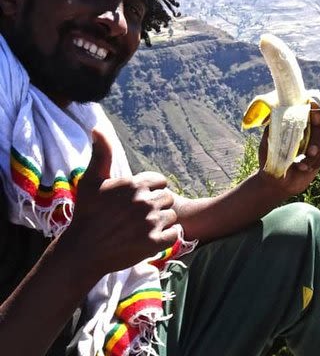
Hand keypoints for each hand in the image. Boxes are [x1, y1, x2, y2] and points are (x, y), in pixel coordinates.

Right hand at [57, 130, 178, 276]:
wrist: (83, 252)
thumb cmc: (86, 214)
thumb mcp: (91, 181)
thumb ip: (102, 154)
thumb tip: (98, 128)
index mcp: (134, 185)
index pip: (160, 182)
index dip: (150, 190)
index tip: (136, 200)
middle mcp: (145, 202)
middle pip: (167, 198)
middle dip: (156, 206)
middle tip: (137, 217)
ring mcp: (151, 223)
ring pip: (171, 216)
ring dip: (161, 222)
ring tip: (141, 228)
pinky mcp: (155, 243)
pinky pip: (175, 234)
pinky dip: (167, 237)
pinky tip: (150, 239)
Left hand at [258, 103, 319, 196]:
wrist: (275, 182)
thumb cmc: (269, 160)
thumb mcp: (267, 143)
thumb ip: (273, 129)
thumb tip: (277, 114)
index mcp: (294, 125)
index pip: (306, 112)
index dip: (312, 109)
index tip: (313, 107)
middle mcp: (306, 132)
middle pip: (318, 126)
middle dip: (316, 135)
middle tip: (310, 150)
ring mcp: (314, 144)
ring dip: (314, 151)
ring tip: (302, 163)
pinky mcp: (319, 156)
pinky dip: (316, 160)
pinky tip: (304, 168)